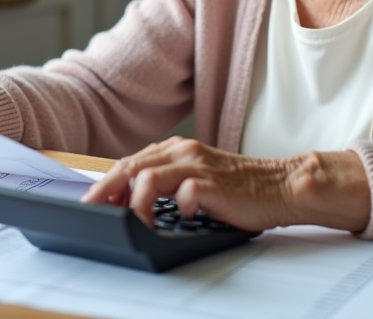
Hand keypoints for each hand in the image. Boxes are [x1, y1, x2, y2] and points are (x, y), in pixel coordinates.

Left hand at [82, 137, 370, 233]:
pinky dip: (173, 207)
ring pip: (148, 177)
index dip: (107, 182)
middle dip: (107, 190)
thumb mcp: (198, 179)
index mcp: (178, 149)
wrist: (281, 186)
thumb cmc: (240, 188)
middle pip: (131, 166)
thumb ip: (169, 183)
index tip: (92, 202)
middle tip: (93, 211)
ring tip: (133, 224)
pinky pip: (183, 193)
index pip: (131, 162)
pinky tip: (176, 220)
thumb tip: (132, 202)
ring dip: (135, 204)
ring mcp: (198, 166)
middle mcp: (184, 152)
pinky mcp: (213, 184)